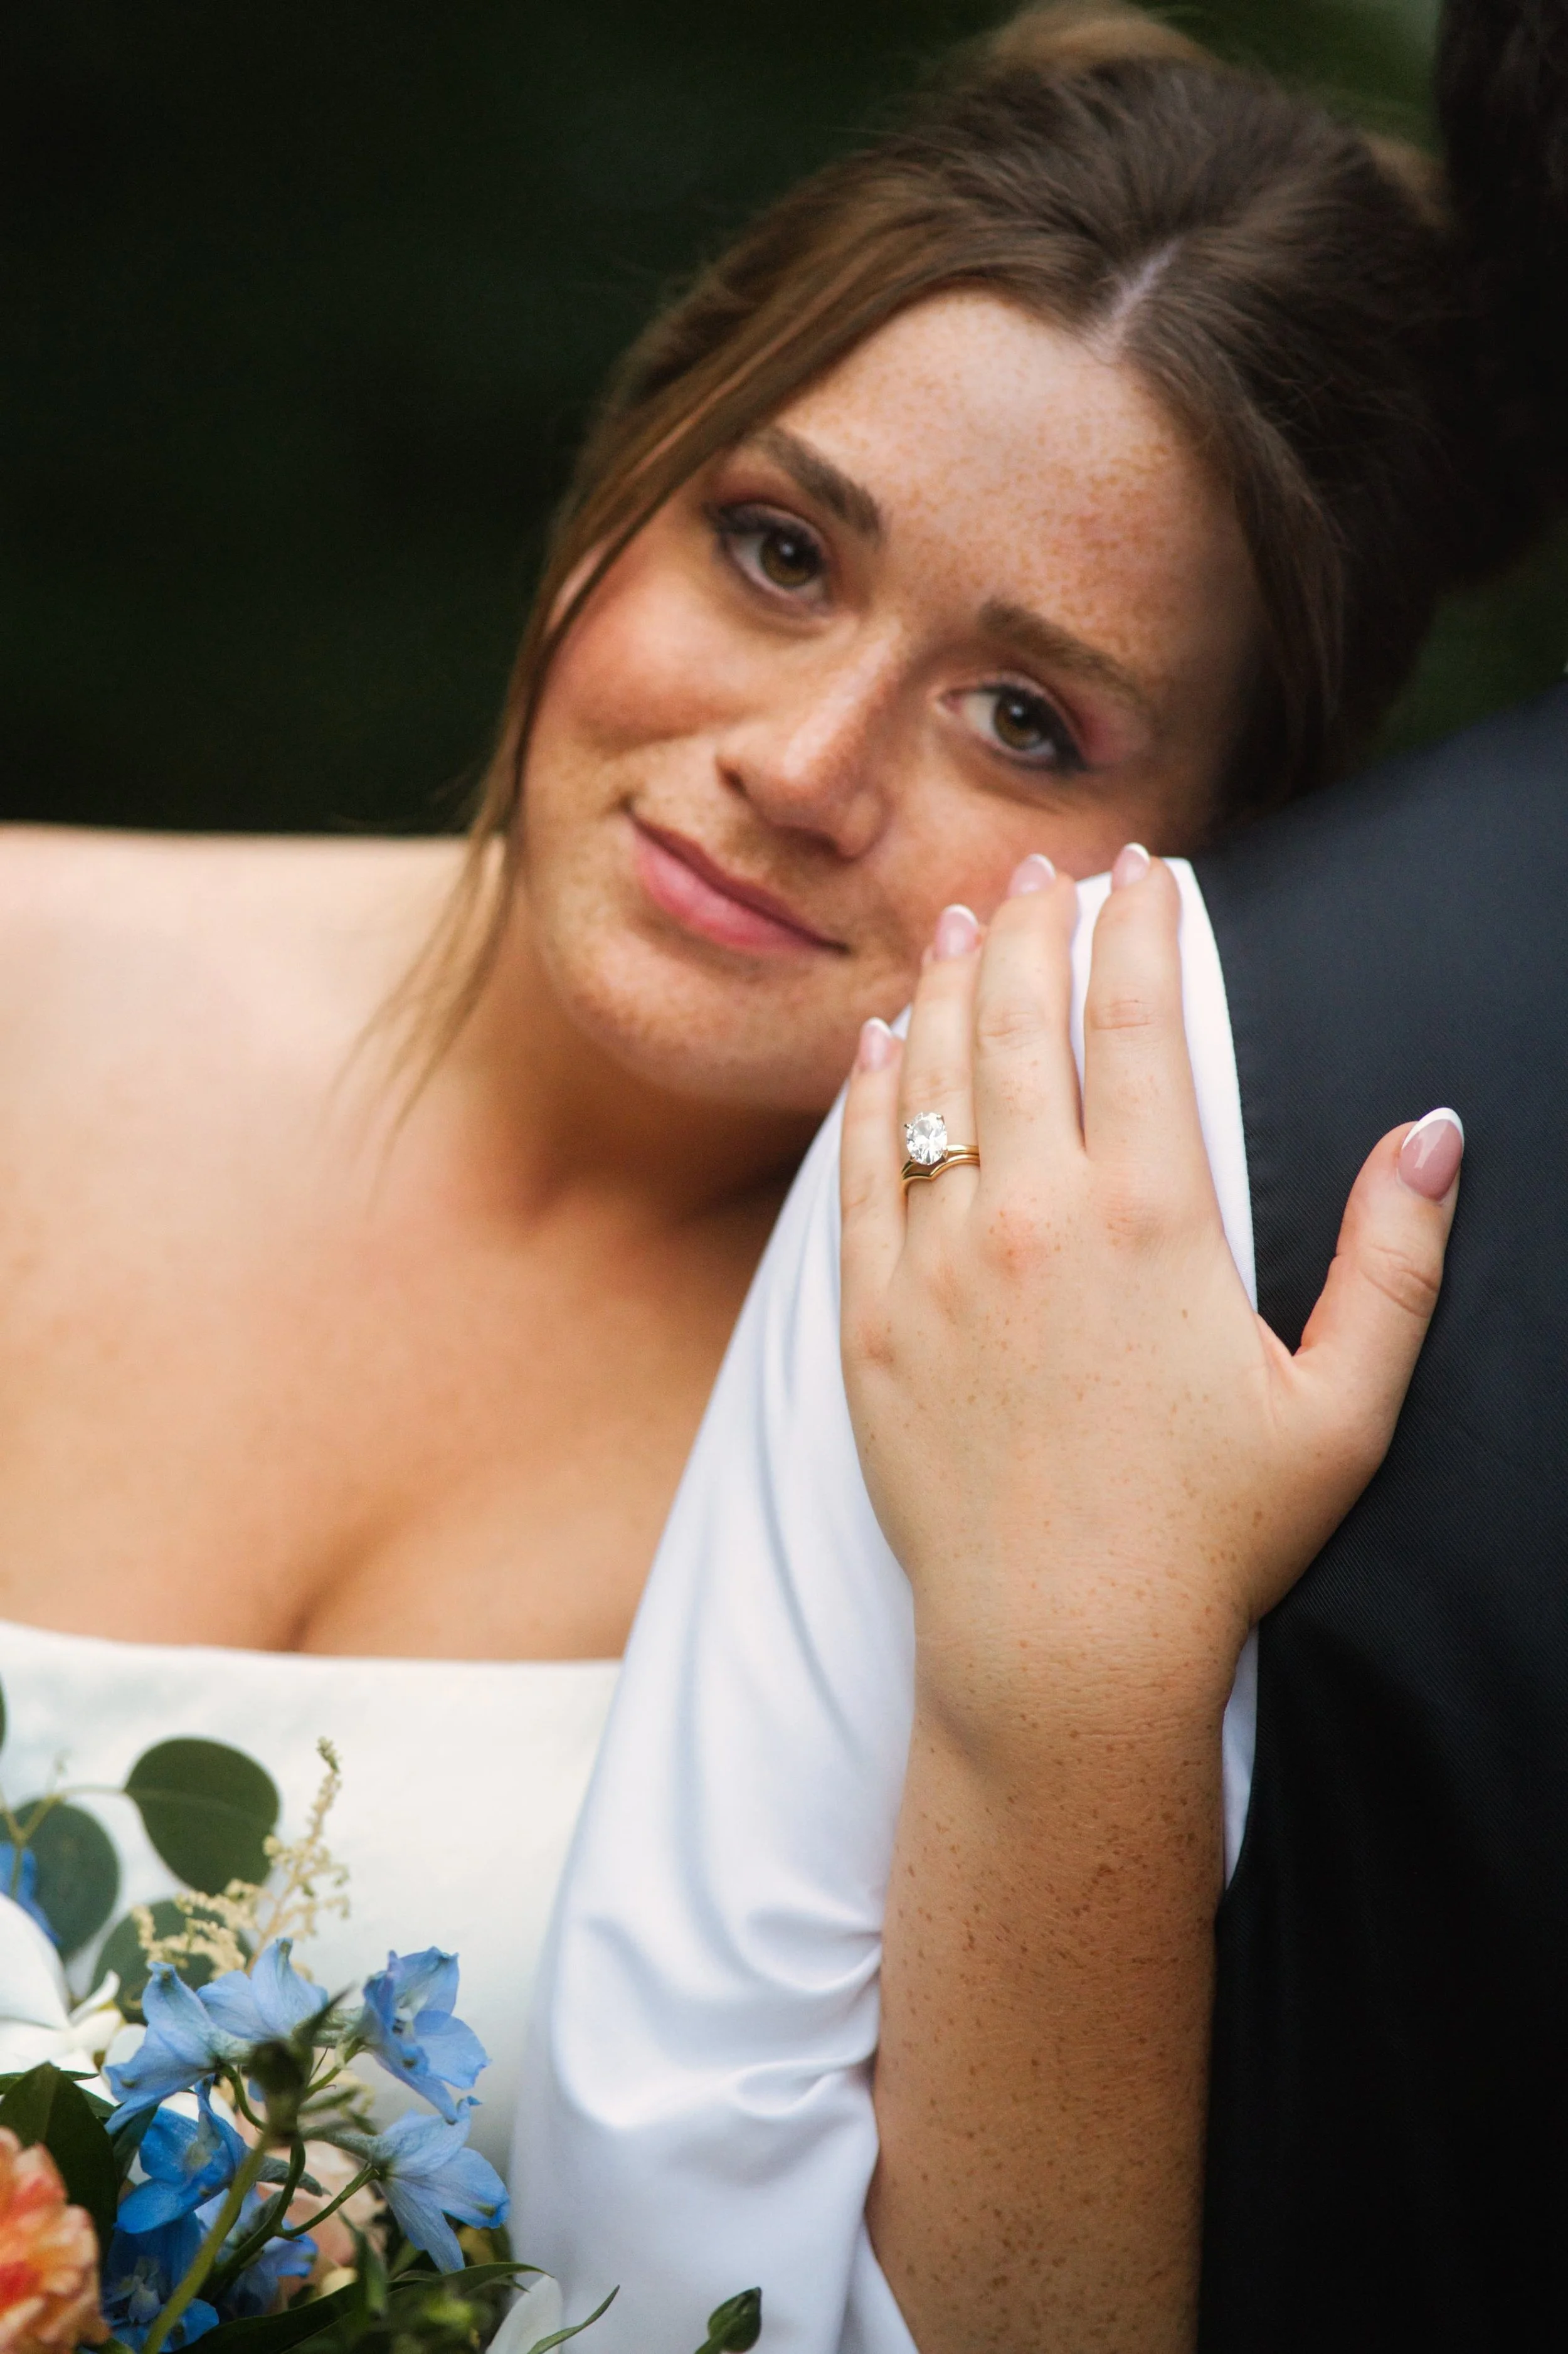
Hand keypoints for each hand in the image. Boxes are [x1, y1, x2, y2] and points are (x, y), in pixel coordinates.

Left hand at [841, 847, 1462, 1743]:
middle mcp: (1033, 1217)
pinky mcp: (870, 1326)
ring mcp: (938, 1267)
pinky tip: (881, 1042)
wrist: (1062, 1649)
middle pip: (1025, 1019)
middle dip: (1034, 924)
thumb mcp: (1342, 1406)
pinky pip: (858, 1175)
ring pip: (934, 1078)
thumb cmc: (1213, 1536)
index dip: (1141, 923)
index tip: (1142, 871)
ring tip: (964, 922)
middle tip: (1040, 871)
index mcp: (1155, 1217)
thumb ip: (1393, 1260)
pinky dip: (868, 1093)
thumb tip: (1432, 1129)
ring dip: (952, 984)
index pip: (1141, 1016)